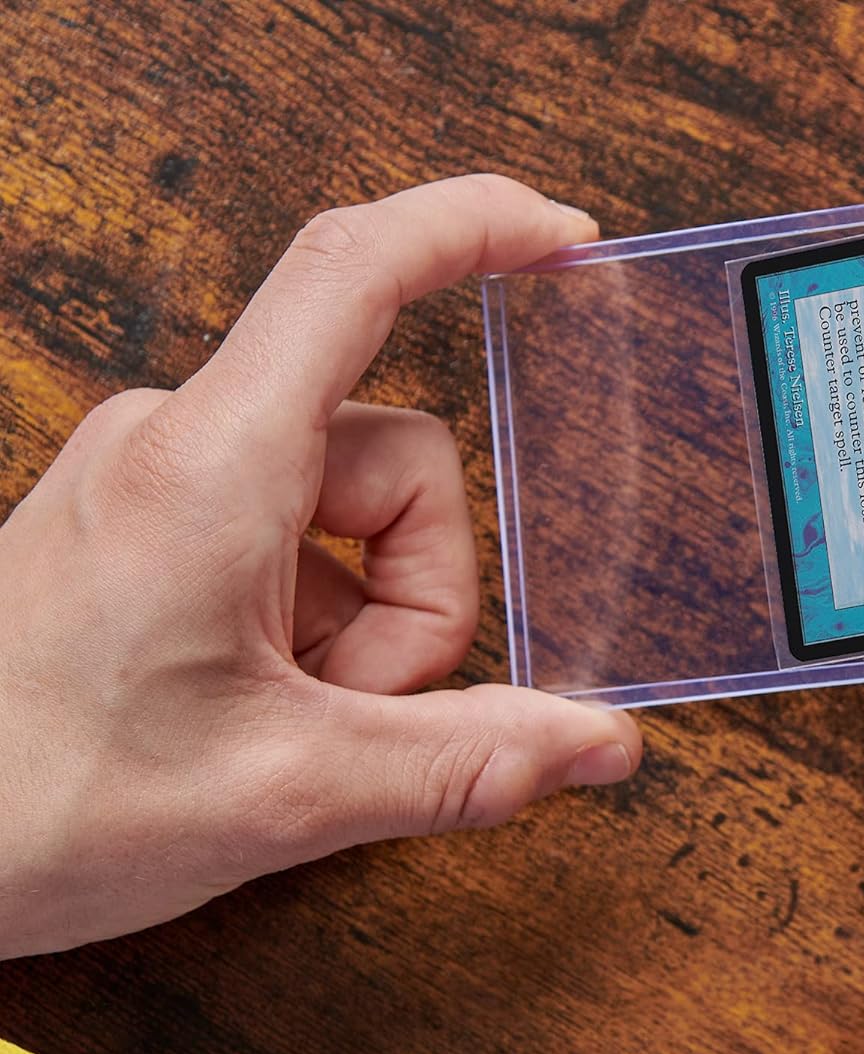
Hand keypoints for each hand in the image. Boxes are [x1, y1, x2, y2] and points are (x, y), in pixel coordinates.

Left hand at [0, 176, 641, 957]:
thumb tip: (598, 745)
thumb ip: (462, 762)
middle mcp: (187, 444)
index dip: (470, 230)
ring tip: (298, 718)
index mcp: (213, 468)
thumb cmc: (42, 802)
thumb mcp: (287, 790)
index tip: (562, 230)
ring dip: (374, 629)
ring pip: (361, 515)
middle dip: (422, 604)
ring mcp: (173, 484)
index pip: (353, 277)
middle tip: (354, 709)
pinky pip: (305, 546)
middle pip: (402, 464)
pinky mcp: (166, 526)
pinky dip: (327, 629)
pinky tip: (270, 705)